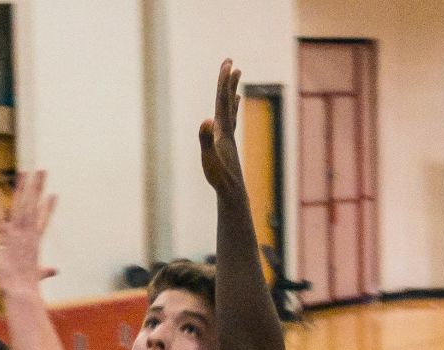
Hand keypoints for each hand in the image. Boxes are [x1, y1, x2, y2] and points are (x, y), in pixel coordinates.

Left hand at [0, 170, 57, 294]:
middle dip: (38, 187)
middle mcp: (28, 233)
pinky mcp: (3, 238)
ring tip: (26, 171)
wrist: (21, 291)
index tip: (53, 195)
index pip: (43, 220)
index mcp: (35, 241)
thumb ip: (45, 271)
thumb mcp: (38, 276)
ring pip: (21, 206)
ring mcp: (17, 234)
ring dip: (23, 187)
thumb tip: (55, 271)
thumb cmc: (28, 286)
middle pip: (34, 205)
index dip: (48, 207)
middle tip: (42, 170)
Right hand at [199, 60, 246, 197]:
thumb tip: (207, 120)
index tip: (228, 63)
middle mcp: (228, 131)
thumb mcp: (209, 158)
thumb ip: (206, 140)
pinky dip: (231, 110)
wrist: (233, 194)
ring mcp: (228, 137)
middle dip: (228, 81)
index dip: (223, 82)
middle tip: (230, 62)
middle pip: (227, 100)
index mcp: (222, 130)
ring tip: (236, 77)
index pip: (222, 101)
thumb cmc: (220, 178)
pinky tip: (233, 107)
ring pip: (230, 109)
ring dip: (231, 91)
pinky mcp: (227, 145)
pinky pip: (230, 121)